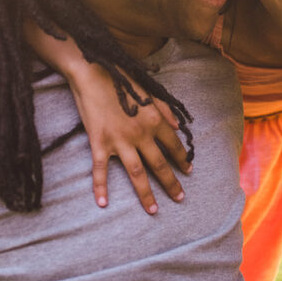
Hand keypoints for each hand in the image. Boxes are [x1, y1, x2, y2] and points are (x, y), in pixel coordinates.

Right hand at [24, 20, 190, 212]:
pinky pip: (101, 169)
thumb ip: (165, 109)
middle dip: (171, 183)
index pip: (173, 145)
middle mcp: (141, 133)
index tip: (189, 171)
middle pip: (159, 164)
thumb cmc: (121, 77)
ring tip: (154, 210)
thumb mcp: (149, 90)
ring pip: (137, 173)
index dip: (182, 159)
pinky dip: (100, 187)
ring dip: (146, 194)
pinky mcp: (99, 142)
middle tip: (180, 198)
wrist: (92, 71)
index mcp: (155, 120)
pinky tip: (102, 203)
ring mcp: (120, 141)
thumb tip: (178, 126)